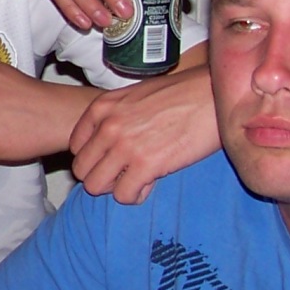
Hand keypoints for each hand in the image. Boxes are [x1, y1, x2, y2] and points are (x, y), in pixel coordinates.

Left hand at [68, 67, 219, 204]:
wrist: (213, 95)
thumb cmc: (182, 94)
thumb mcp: (138, 95)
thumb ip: (117, 116)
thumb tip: (108, 141)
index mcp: (103, 107)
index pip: (76, 146)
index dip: (94, 158)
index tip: (113, 159)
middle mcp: (108, 126)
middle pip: (82, 169)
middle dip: (101, 176)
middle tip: (125, 174)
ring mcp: (125, 145)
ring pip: (95, 186)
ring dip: (116, 188)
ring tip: (137, 180)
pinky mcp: (146, 164)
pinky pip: (124, 195)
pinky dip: (136, 195)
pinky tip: (151, 184)